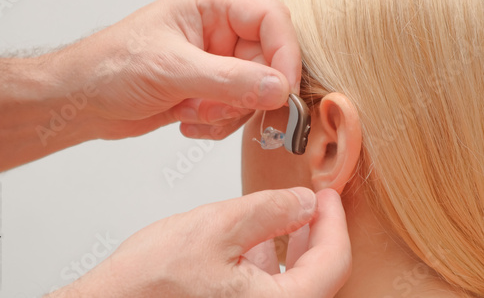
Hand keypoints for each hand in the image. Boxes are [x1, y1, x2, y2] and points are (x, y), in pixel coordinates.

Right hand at [46, 188, 350, 297]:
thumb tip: (306, 202)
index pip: (332, 263)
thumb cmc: (150, 282)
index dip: (334, 222)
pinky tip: (259, 239)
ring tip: (292, 214)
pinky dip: (270, 262)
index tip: (328, 195)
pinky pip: (268, 290)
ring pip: (294, 283)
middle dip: (318, 233)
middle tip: (316, 202)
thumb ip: (270, 211)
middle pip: (319, 275)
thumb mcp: (217, 228)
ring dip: (296, 246)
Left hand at [51, 0, 301, 139]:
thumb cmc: (112, 67)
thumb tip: (279, 88)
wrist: (85, 100)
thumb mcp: (172, 69)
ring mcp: (217, 64)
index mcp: (211, 6)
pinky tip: (186, 120)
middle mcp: (219, 33)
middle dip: (250, 93)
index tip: (283, 89)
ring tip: (194, 112)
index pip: (271, 19)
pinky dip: (218, 124)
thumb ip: (230, 80)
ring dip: (230, 112)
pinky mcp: (211, 91)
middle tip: (226, 109)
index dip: (285, 53)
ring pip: (256, 92)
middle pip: (269, 61)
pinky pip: (237, 111)